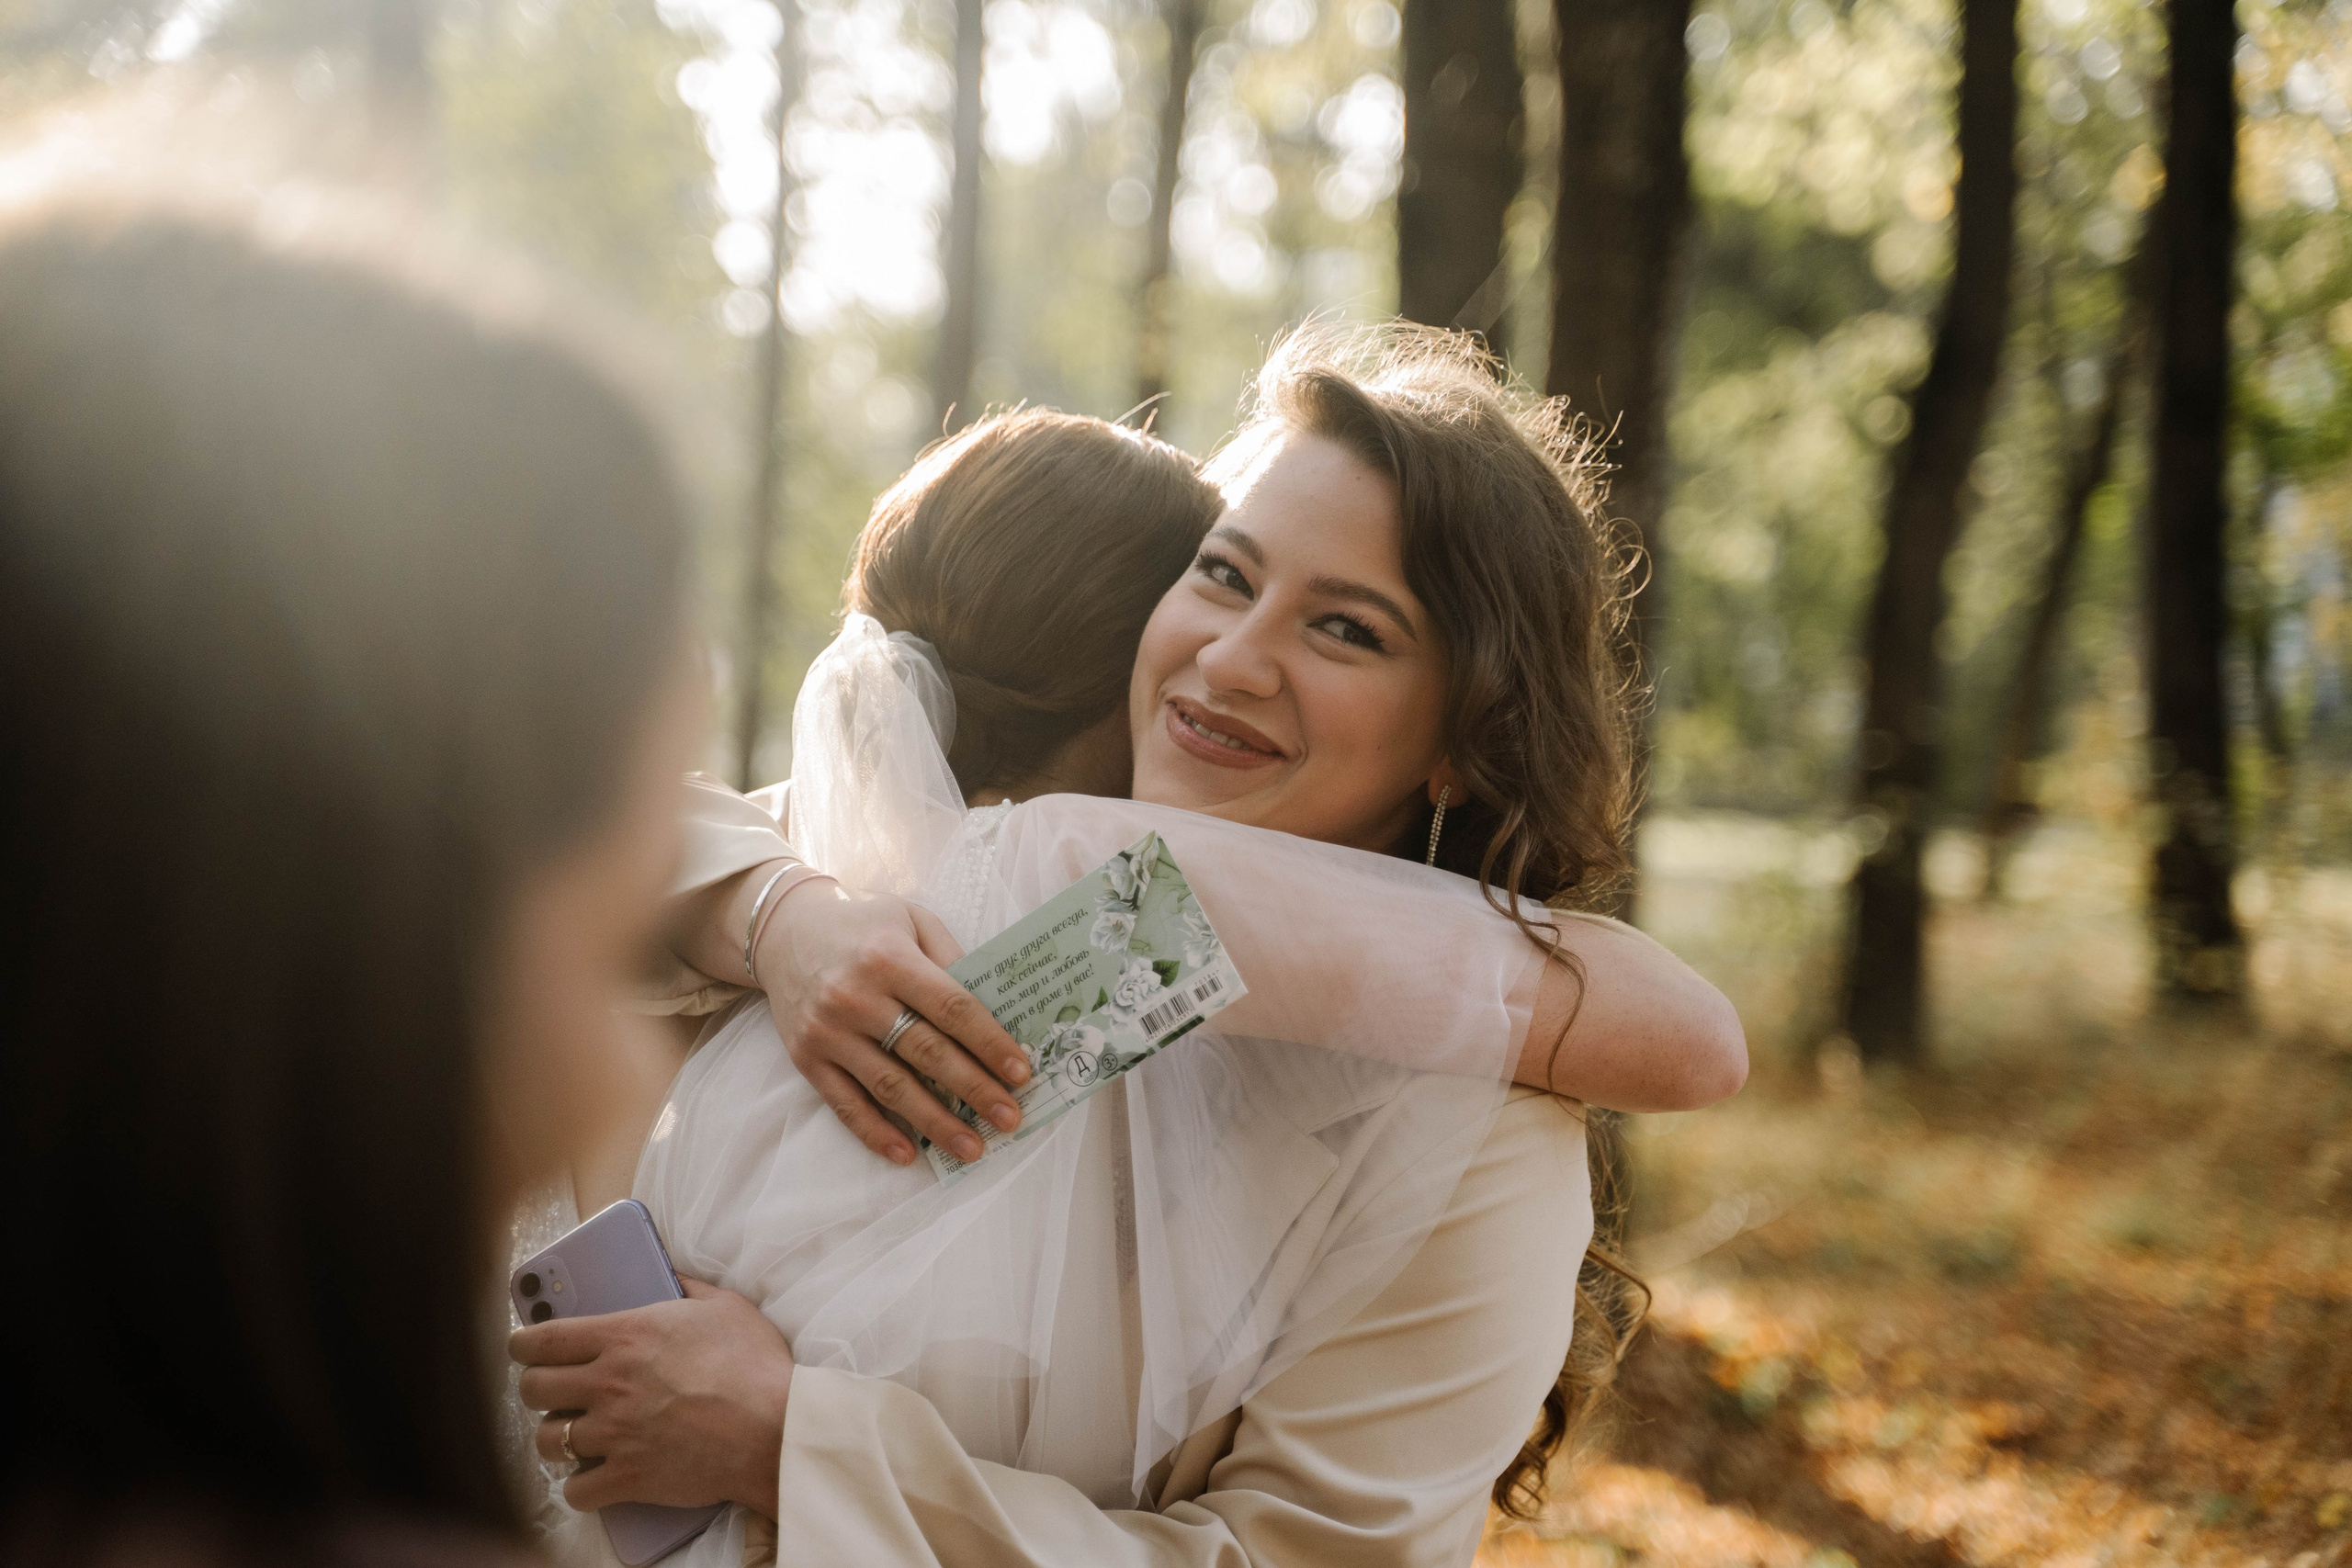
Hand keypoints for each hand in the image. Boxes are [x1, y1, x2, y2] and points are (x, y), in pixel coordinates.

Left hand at [511, 1277, 795, 1516]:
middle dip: (536, 1391)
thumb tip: (667, 1270)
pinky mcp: (629, 1476)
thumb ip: (687, 1285)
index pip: (542, 1339)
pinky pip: (576, 1490)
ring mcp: (615, 1433)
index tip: (522, 1349)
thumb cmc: (755, 1365)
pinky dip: (580, 1486)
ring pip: (548, 1441)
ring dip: (556, 1439)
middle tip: (553, 1392)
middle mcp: (609, 1383)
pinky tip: (594, 1478)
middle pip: (533, 1390)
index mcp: (626, 1336)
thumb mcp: (724, 1306)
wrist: (776, 1429)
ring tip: (572, 1436)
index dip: (522, 1345)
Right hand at [755, 879, 1030, 1165]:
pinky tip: (907, 1153)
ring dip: (935, 1122)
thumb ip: (950, 957)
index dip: (989, 1043)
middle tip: (1009, 1118)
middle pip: (926, 1052)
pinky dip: (876, 1132)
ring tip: (972, 1147)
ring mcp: (828, 1032)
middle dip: (974, 1089)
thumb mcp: (911, 920)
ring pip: (890, 1086)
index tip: (1021, 1073)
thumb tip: (995, 1009)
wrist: (781, 931)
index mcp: (889, 958)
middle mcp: (856, 997)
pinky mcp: (806, 1058)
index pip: (951, 1007)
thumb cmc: (861, 925)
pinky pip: (845, 1103)